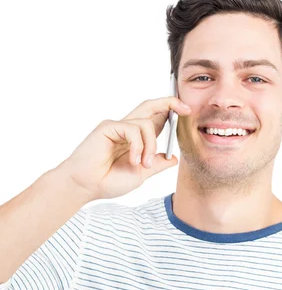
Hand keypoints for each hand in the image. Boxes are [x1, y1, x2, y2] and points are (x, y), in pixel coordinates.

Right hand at [57, 96, 190, 199]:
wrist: (86, 186)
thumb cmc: (108, 181)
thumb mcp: (141, 174)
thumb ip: (156, 164)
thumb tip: (174, 158)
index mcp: (135, 139)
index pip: (156, 119)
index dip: (171, 113)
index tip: (187, 112)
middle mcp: (127, 129)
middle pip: (150, 106)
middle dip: (169, 103)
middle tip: (186, 108)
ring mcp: (117, 126)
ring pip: (146, 124)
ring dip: (150, 145)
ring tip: (142, 164)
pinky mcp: (108, 127)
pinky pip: (132, 129)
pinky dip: (137, 146)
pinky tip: (132, 160)